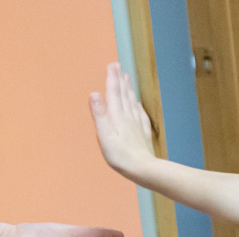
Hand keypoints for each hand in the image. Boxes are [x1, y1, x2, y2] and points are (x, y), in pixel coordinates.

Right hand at [90, 62, 159, 179]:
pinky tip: (138, 105)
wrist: (144, 170)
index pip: (114, 92)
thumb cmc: (121, 156)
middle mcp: (128, 118)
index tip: (112, 64)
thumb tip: (94, 93)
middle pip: (124, 95)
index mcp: (117, 116)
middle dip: (120, 80)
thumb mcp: (104, 135)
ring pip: (132, 103)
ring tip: (128, 79)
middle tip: (119, 66)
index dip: (112, 78)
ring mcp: (137, 126)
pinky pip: (141, 116)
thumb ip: (99, 114)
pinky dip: (138, 107)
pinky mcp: (142, 135)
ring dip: (129, 90)